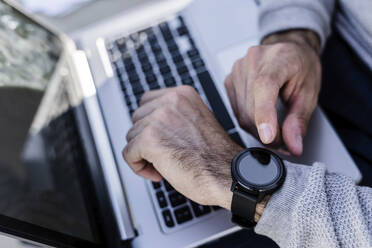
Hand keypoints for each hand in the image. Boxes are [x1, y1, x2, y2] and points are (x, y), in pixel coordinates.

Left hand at [122, 86, 242, 208]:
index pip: (147, 101)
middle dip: (146, 138)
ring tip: (164, 164)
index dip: (150, 123)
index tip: (161, 138)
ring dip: (143, 154)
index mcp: (182, 94)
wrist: (227, 174)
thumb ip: (175, 116)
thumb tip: (149, 122)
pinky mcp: (149, 139)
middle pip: (137, 119)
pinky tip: (157, 173)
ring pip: (131, 137)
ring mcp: (159, 118)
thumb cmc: (215, 156)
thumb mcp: (196, 121)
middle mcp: (170, 101)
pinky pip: (128, 153)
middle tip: (164, 154)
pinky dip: (138, 167)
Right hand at [224, 30, 320, 155]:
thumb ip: (299, 120)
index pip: (264, 87)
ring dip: (257, 130)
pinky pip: (235, 110)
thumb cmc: (300, 66)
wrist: (289, 52)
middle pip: (251, 108)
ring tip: (274, 130)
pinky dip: (249, 121)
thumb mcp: (309, 92)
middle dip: (267, 132)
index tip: (268, 138)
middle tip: (283, 141)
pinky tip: (261, 119)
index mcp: (278, 58)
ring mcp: (238, 70)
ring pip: (241, 113)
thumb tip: (292, 144)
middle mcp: (253, 61)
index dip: (264, 115)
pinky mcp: (230, 80)